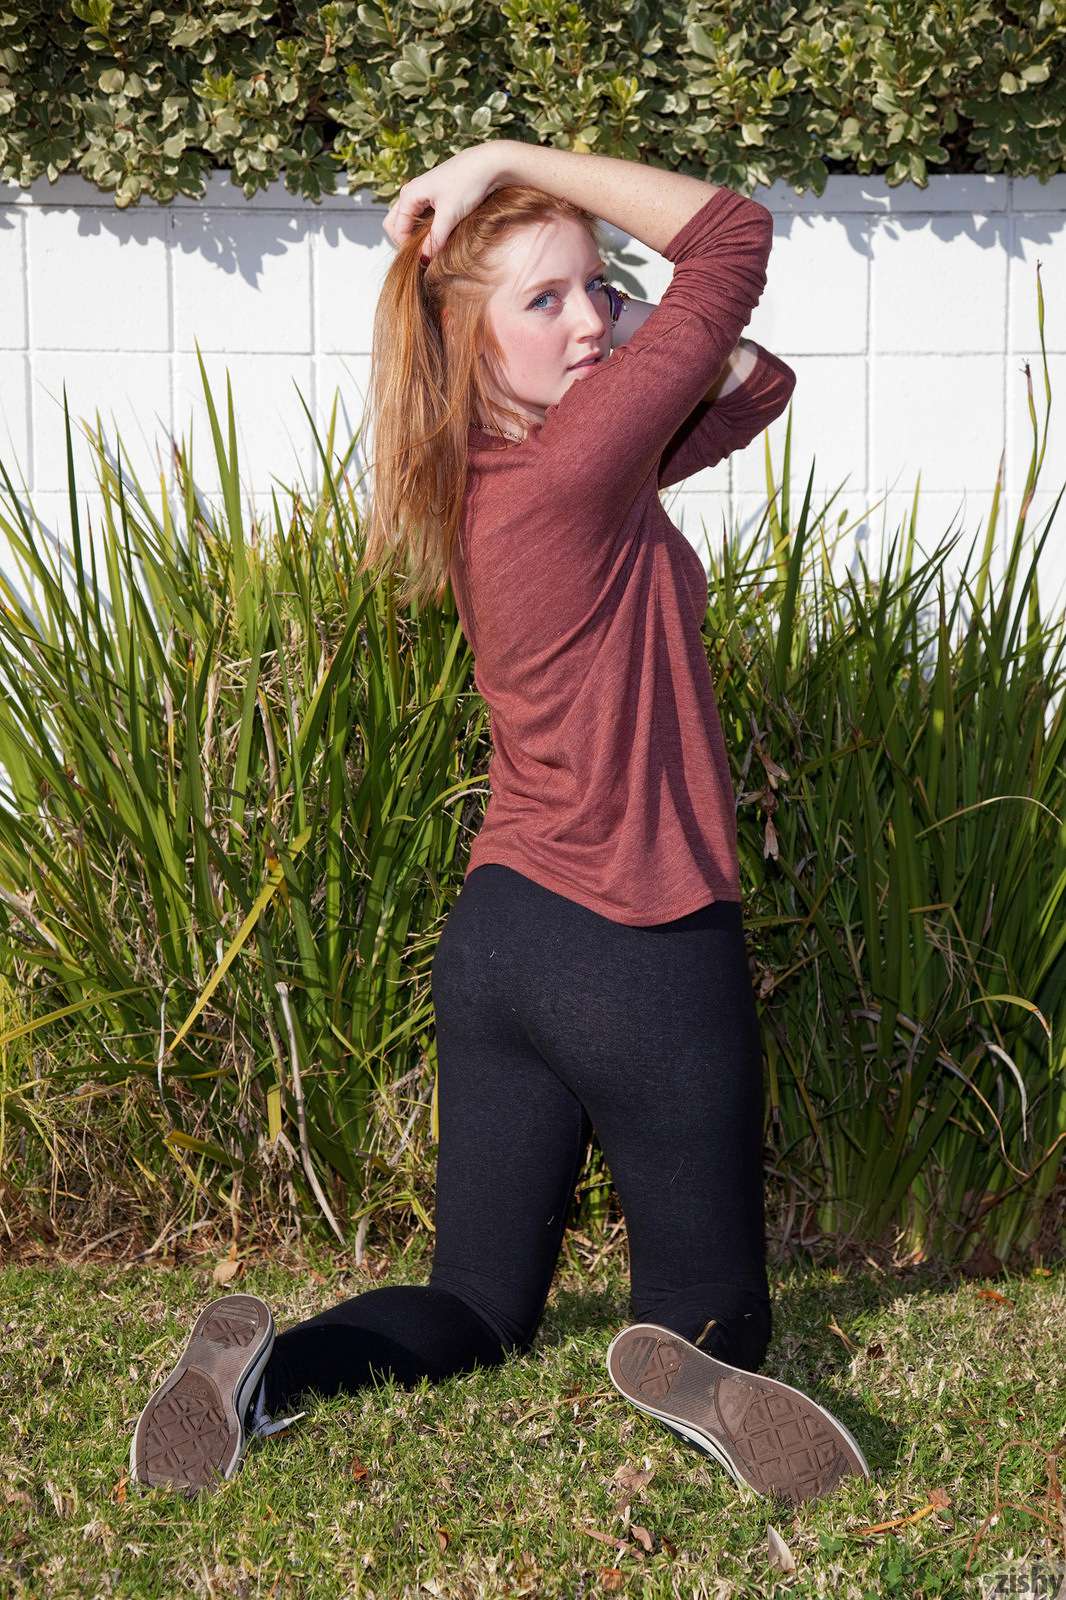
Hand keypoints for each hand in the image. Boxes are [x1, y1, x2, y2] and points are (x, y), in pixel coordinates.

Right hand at [382, 142, 508, 262]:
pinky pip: (420, 216)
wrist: (488, 163)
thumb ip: (435, 239)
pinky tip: (440, 236)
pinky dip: (425, 229)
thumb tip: (424, 259)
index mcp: (409, 195)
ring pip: (407, 220)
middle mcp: (411, 193)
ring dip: (415, 236)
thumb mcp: (450, 215)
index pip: (397, 230)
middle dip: (405, 242)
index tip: (422, 263)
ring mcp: (421, 193)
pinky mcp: (434, 196)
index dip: (407, 249)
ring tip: (433, 247)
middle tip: (423, 256)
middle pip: (395, 224)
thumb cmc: (467, 183)